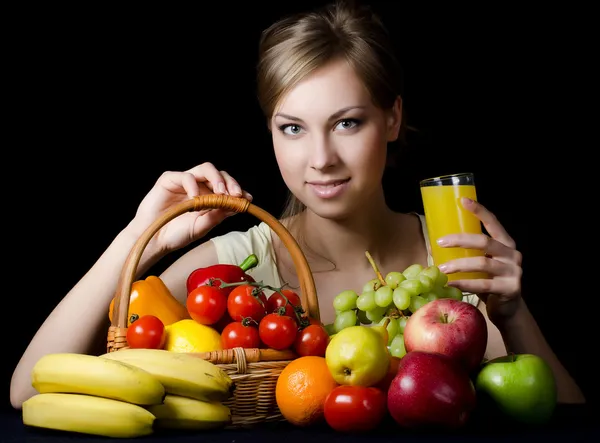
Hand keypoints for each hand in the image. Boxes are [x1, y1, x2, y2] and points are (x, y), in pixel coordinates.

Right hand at [129, 162, 252, 254]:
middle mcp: (199, 187)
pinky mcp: (169, 180)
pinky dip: (193, 185)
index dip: (238, 190)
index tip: (248, 199)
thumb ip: (218, 215)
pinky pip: (185, 176)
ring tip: (221, 193)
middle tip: (236, 194)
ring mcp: (185, 182)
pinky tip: (195, 198)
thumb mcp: (202, 226)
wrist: (154, 239)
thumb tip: (237, 205)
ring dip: (217, 179)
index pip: (227, 187)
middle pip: (219, 175)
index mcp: (208, 197)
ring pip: (205, 169)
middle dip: (231, 183)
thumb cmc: (176, 234)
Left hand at [436, 197, 522, 323]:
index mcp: (505, 243)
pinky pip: (483, 285)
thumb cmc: (490, 282)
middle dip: (460, 240)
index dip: (479, 211)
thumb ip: (469, 253)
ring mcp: (514, 271)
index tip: (463, 201)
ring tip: (441, 268)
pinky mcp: (510, 288)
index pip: (493, 222)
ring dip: (459, 265)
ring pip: (483, 263)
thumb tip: (434, 245)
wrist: (509, 310)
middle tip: (440, 242)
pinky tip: (450, 284)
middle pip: (485, 242)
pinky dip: (464, 284)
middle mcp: (512, 254)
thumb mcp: (481, 263)